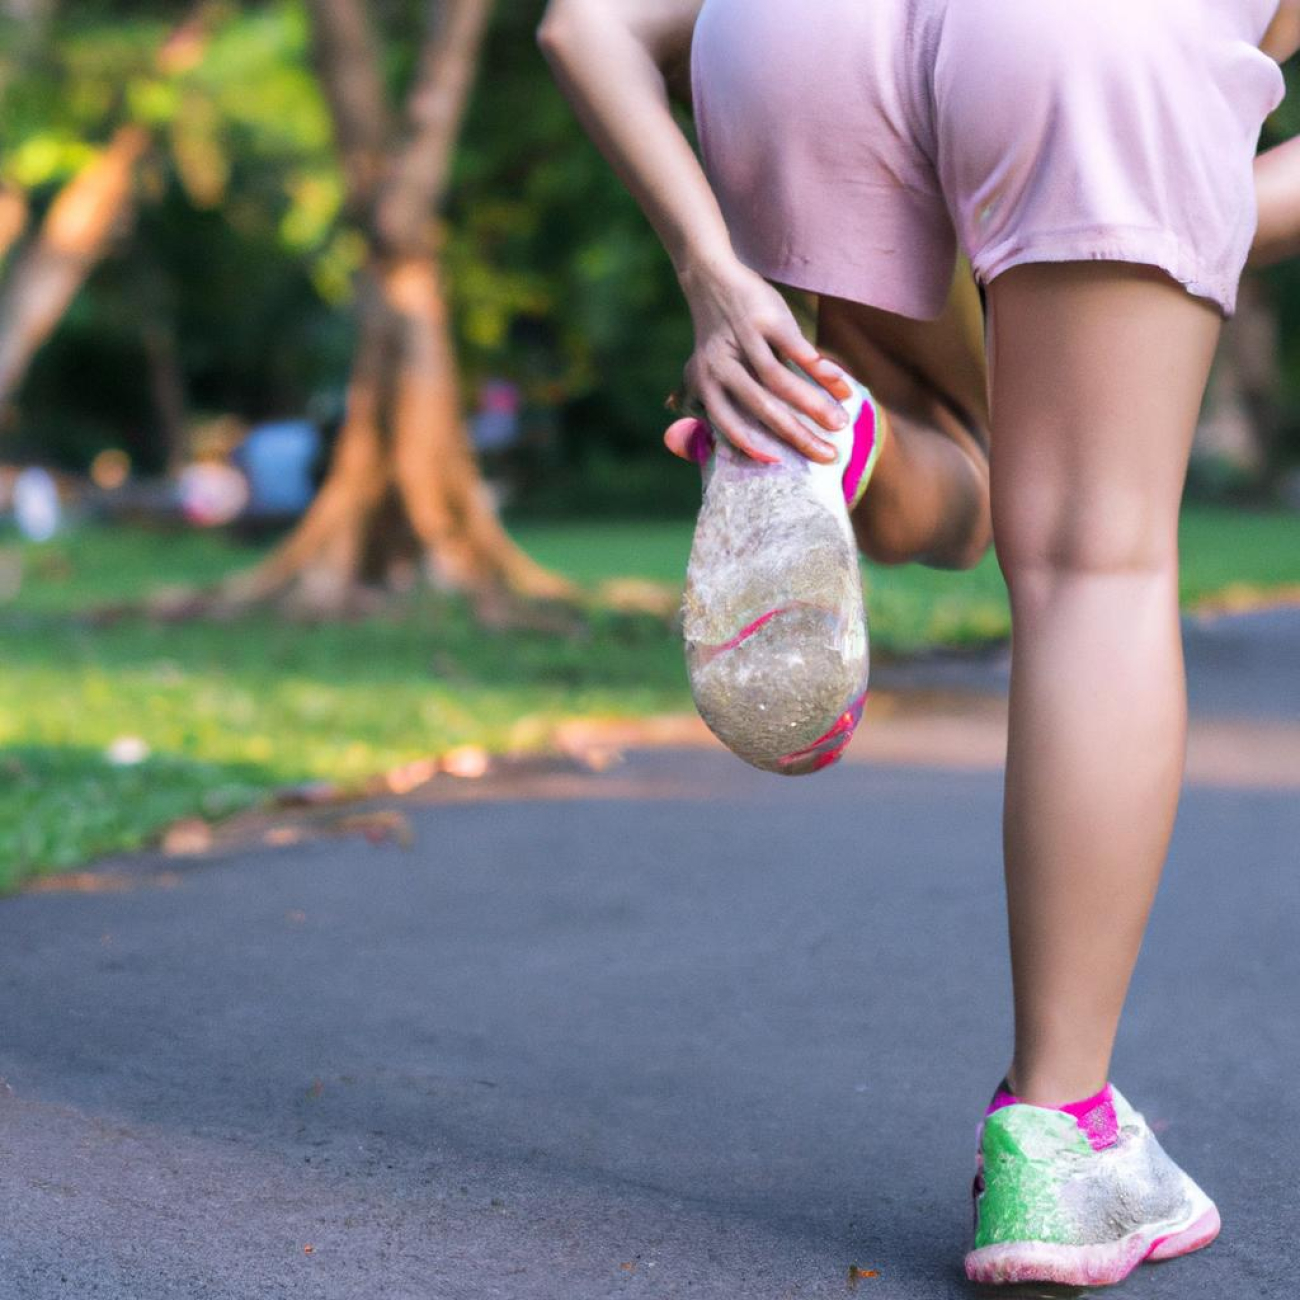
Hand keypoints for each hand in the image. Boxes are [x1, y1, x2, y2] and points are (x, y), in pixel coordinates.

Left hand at [666, 256, 853, 464]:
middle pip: (762, 408)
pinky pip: (798, 349)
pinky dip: (821, 370)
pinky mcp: (767, 318)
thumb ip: (702, 405)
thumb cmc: (715, 339)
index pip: (728, 424)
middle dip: (798, 435)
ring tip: (842, 423)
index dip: (753, 446)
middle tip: (829, 455)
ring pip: (781, 381)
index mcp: (706, 384)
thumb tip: (714, 449)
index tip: (782, 464)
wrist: (712, 279)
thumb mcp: (700, 372)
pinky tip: (842, 385)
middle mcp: (721, 366)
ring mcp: (745, 341)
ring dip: (815, 405)